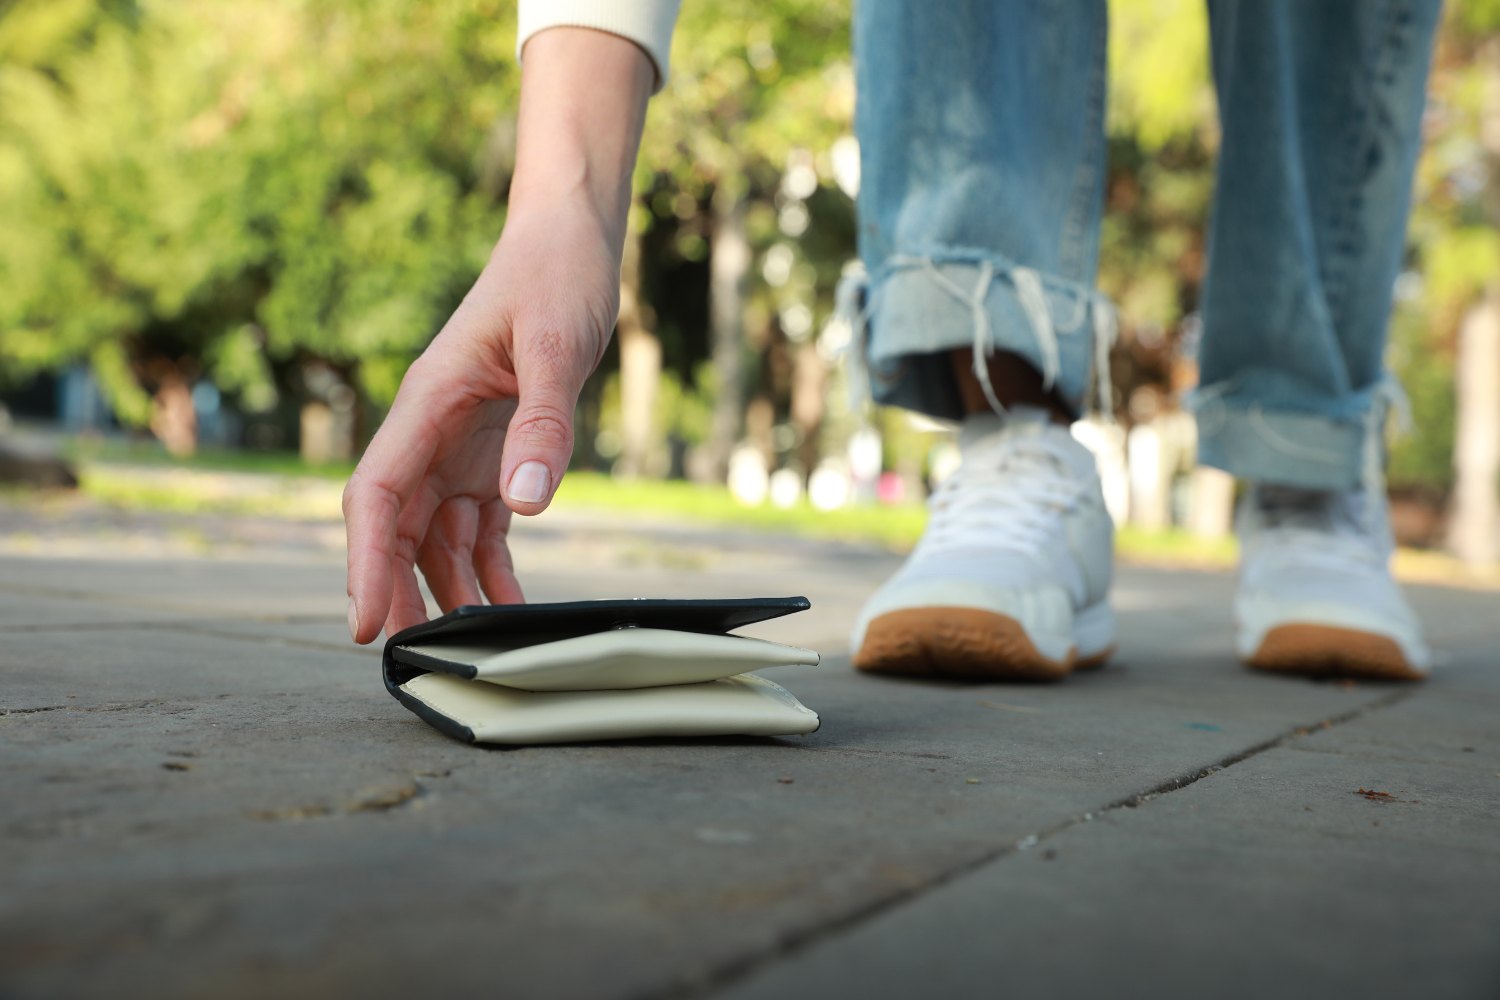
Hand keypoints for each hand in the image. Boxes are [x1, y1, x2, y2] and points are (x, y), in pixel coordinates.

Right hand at [342, 199, 619, 642]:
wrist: (570, 246)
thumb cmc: (555, 279)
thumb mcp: (556, 346)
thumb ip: (543, 423)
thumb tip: (525, 503)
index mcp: (427, 402)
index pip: (376, 494)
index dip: (364, 562)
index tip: (363, 623)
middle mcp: (432, 430)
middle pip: (397, 528)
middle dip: (400, 592)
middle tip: (419, 661)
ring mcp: (461, 445)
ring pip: (437, 536)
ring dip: (449, 590)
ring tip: (473, 651)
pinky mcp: (497, 452)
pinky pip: (482, 524)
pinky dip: (491, 569)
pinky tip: (512, 609)